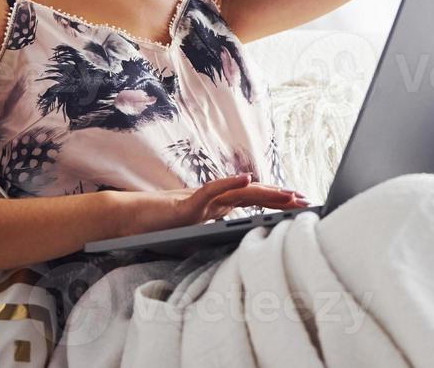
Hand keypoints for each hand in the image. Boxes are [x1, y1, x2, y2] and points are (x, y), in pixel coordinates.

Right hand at [111, 174, 309, 236]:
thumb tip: (233, 254)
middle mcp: (213, 200)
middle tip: (306, 200)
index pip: (253, 203)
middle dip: (281, 197)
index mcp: (216, 208)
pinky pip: (212, 190)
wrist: (127, 220)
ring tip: (288, 193)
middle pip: (254, 195)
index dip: (276, 202)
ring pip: (240, 191)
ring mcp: (202, 200)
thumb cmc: (156, 229)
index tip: (299, 205)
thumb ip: (210, 239)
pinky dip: (230, 183)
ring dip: (266, 191)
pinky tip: (247, 180)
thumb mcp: (190, 238)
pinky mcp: (188, 203)